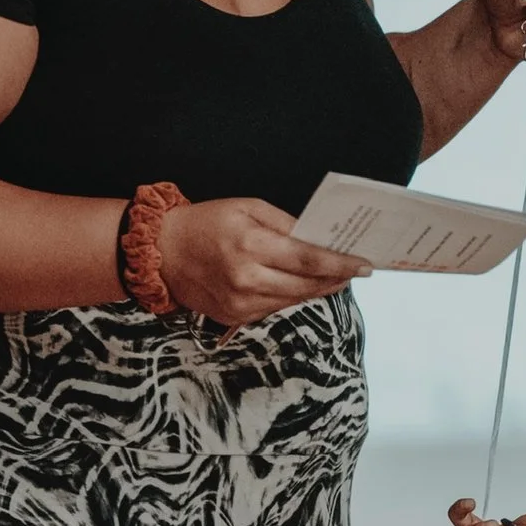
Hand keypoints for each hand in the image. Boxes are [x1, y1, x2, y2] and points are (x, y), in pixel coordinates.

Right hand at [156, 196, 369, 326]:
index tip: (365, 264)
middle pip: (306, 286)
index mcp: (250, 245)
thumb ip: (286, 224)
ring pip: (294, 300)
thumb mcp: (247, 208)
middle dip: (336, 279)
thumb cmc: (205, 223)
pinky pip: (275, 308)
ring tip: (336, 277)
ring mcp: (240, 303)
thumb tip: (319, 239)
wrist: (160, 253)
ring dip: (317, 289)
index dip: (341, 264)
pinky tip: (302, 285)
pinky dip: (292, 296)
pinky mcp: (235, 317)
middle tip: (357, 271)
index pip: (308, 259)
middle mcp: (246, 279)